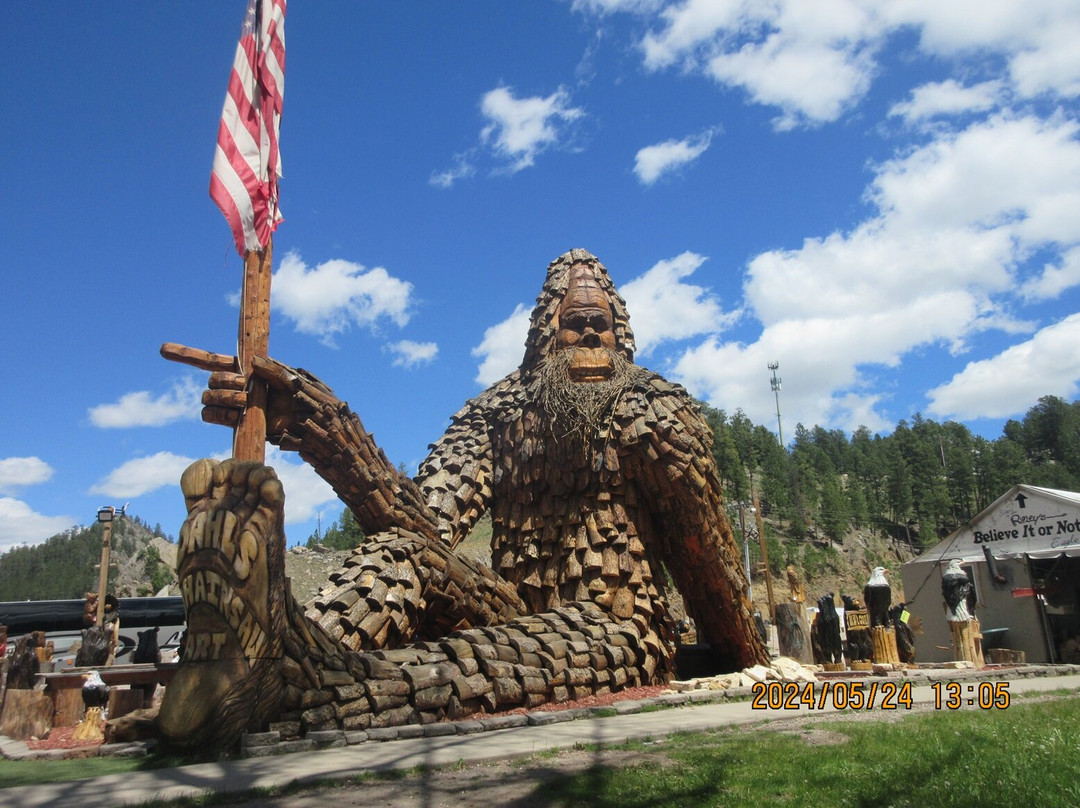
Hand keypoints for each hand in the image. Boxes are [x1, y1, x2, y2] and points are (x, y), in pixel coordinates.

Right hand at [160, 343, 322, 438]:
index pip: (210, 360)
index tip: (163, 349)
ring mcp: (232, 404)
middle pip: (211, 380)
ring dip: (223, 398)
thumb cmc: (301, 394)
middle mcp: (234, 385)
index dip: (187, 354)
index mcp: (244, 369)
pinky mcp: (233, 421)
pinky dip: (220, 415)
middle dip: (224, 383)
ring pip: (208, 398)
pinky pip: (210, 415)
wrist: (305, 421)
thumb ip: (270, 367)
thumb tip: (250, 365)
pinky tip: (237, 416)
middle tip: (244, 388)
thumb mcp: (289, 375)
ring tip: (244, 402)